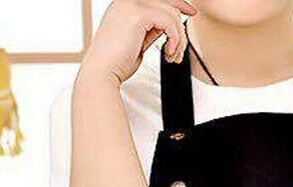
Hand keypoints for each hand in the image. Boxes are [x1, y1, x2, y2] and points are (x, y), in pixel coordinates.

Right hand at [80, 0, 196, 85]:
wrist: (101, 74)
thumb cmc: (116, 64)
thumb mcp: (138, 41)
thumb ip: (151, 29)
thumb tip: (167, 25)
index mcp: (125, 4)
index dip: (178, 3)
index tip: (190, 13)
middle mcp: (127, 0)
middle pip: (168, 2)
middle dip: (180, 27)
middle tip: (181, 49)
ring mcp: (131, 4)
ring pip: (172, 13)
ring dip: (178, 38)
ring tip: (172, 56)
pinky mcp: (137, 14)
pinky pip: (169, 22)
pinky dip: (174, 40)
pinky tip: (169, 54)